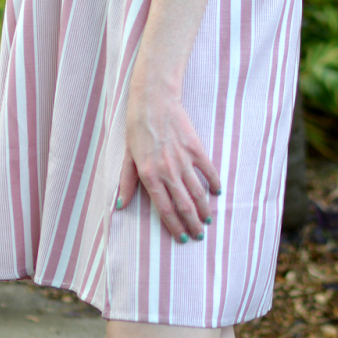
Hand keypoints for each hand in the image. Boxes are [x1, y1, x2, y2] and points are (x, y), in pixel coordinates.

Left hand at [119, 76, 220, 241]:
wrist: (153, 101)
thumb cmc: (137, 128)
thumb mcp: (128, 157)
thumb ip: (126, 182)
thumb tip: (120, 204)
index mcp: (149, 176)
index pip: (165, 209)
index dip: (174, 226)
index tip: (182, 237)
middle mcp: (167, 171)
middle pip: (184, 205)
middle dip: (192, 223)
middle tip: (199, 235)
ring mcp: (183, 160)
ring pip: (197, 192)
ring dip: (204, 209)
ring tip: (208, 220)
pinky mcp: (196, 148)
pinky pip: (208, 171)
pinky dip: (214, 183)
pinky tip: (217, 192)